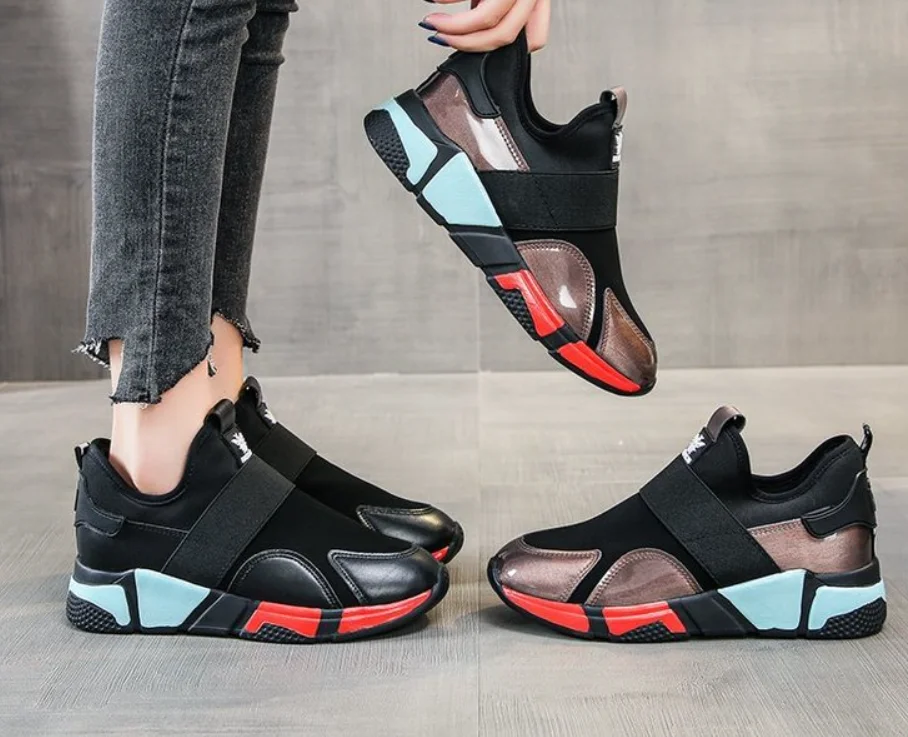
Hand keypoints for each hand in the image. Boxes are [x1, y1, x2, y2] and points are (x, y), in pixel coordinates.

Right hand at [421, 0, 550, 52]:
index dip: (507, 48)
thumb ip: (495, 4)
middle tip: (440, 37)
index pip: (536, 37)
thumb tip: (472, 33)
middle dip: (466, 43)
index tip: (480, 46)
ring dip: (453, 27)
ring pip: (488, 18)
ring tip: (431, 22)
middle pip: (504, 34)